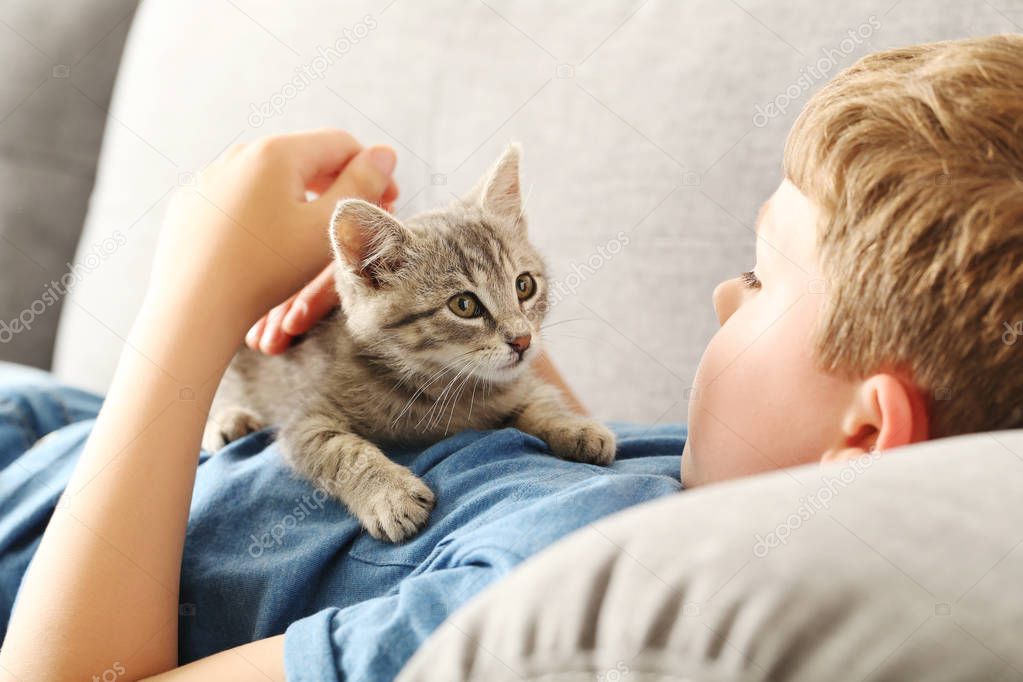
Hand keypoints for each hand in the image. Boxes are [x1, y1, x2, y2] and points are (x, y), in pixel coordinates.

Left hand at [146, 128, 397, 337]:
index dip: (372, 171)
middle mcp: (239, 154)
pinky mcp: (190, 205)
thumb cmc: (266, 269)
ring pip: (269, 181)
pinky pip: (237, 200)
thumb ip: (361, 186)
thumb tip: (385, 154)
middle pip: (304, 159)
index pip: (341, 144)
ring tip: (314, 234)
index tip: (388, 201)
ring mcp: (209, 178)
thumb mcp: (326, 228)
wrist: (193, 308)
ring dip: (300, 199)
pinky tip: (269, 245)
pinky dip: (263, 214)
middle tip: (358, 218)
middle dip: (337, 185)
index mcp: (277, 152)